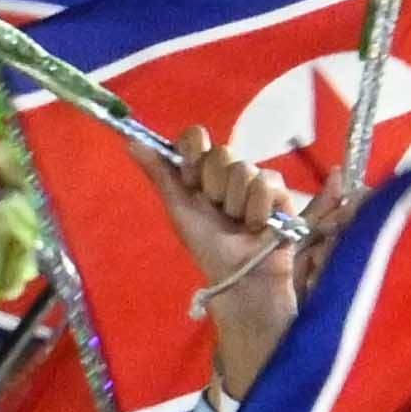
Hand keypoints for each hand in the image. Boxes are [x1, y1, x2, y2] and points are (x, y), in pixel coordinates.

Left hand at [162, 135, 311, 406]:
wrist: (238, 274)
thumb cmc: (207, 246)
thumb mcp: (178, 209)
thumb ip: (158, 173)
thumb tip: (130, 142)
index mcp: (200, 172)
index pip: (195, 137)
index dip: (193, 151)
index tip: (189, 176)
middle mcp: (227, 171)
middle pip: (221, 153)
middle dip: (213, 188)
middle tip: (217, 211)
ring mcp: (255, 180)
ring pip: (244, 169)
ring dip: (236, 204)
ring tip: (239, 223)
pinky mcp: (280, 192)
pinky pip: (267, 183)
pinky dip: (257, 210)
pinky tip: (258, 225)